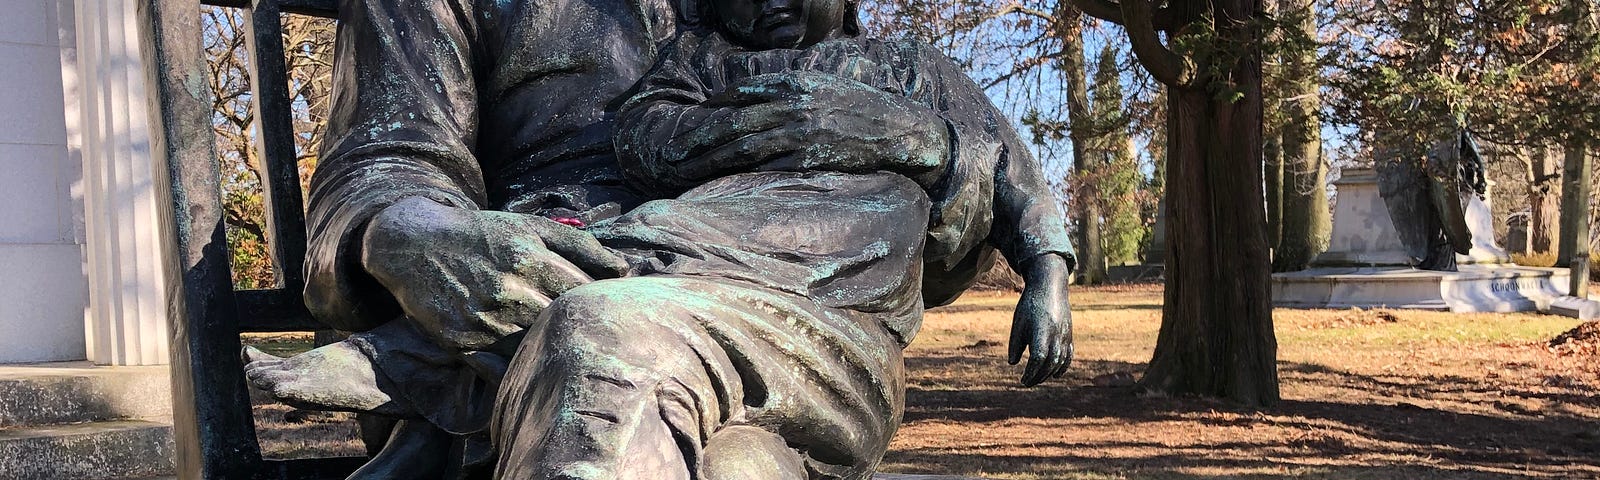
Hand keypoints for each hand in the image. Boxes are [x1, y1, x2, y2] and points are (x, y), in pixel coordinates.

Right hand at [359, 197, 629, 350]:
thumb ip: (581, 245)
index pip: (584, 290)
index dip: (601, 301)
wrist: (414, 244)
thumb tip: (625, 269)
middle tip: (602, 338)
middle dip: (583, 328)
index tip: (612, 309)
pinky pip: (502, 370)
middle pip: (562, 322)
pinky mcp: (462, 343)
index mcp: (529, 258)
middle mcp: (507, 290)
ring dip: (556, 353)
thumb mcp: (532, 227)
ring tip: (572, 354)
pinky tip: (537, 368)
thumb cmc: (484, 234)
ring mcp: (484, 320)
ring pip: (536, 349)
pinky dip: (522, 372)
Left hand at [681, 72, 948, 184]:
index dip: (713, 108)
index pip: (741, 94)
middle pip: (734, 123)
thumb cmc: (859, 109)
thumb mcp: (822, 85)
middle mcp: (793, 106)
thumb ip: (788, 86)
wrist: (896, 129)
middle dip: (699, 138)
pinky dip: (742, 177)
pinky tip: (722, 184)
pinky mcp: (809, 160)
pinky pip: (768, 169)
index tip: (693, 120)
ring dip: (711, 160)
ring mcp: (800, 134)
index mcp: (795, 85)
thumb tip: (752, 90)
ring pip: (745, 147)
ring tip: (686, 170)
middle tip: (672, 152)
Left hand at [1008, 253, 1073, 386]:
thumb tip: (1012, 363)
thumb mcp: (1019, 321)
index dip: (1031, 371)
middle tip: (1027, 383)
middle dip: (1039, 376)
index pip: (1039, 357)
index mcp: (1042, 330)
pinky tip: (1055, 374)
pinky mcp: (1069, 334)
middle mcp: (1057, 334)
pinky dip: (1063, 366)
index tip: (1022, 379)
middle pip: (1050, 362)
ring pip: (1060, 360)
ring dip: (1049, 373)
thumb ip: (1015, 343)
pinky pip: (1069, 354)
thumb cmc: (1030, 304)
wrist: (1050, 286)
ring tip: (1036, 379)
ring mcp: (1065, 335)